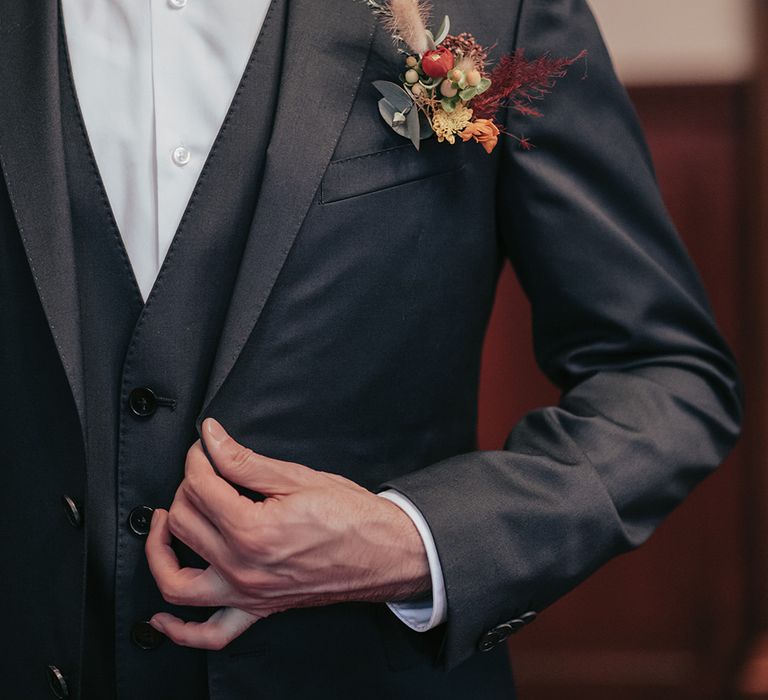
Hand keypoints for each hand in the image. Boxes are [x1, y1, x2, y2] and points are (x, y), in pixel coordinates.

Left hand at [145, 418, 430, 649]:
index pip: (201, 486)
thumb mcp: (298, 478)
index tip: (206, 446)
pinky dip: (178, 631)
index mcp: (253, 530)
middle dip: (186, 488)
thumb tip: (212, 438)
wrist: (385, 551)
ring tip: (163, 523)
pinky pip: (209, 634)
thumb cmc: (352, 516)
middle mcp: (243, 568)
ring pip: (176, 581)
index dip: (198, 458)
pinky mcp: (258, 610)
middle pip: (184, 523)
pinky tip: (161, 616)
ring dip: (158, 550)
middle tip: (204, 472)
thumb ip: (245, 461)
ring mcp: (248, 594)